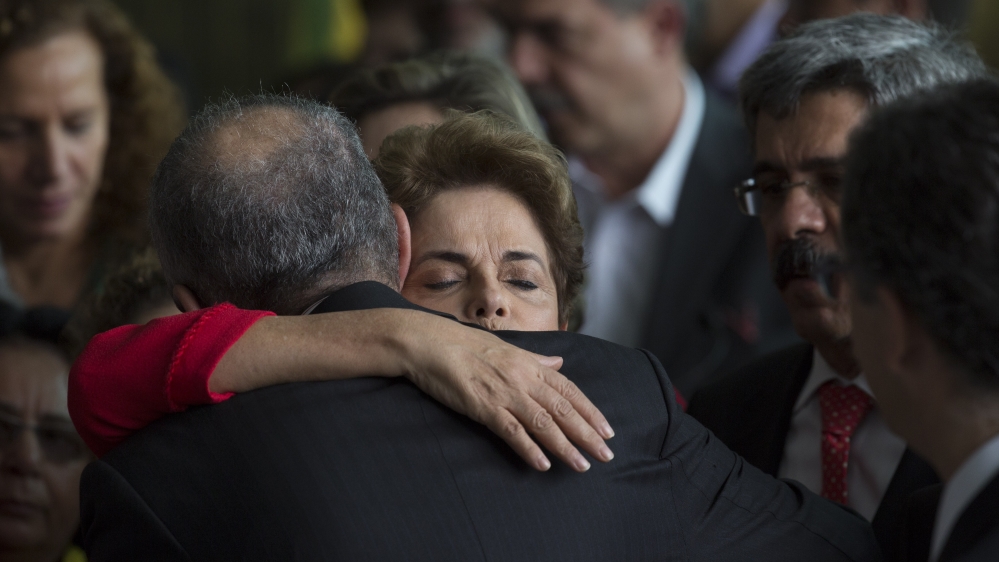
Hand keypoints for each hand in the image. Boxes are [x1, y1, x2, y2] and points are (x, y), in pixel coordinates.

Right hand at [396, 311, 614, 471]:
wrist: (430, 342)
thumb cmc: (464, 344)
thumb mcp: (506, 348)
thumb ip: (535, 359)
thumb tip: (559, 361)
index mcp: (530, 364)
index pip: (569, 390)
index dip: (590, 411)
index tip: (607, 429)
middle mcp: (523, 378)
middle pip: (562, 409)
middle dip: (587, 433)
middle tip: (606, 454)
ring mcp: (504, 392)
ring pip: (542, 422)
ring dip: (564, 446)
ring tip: (582, 465)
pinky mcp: (483, 406)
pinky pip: (511, 430)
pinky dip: (528, 448)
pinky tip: (542, 464)